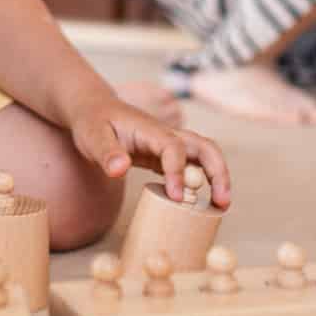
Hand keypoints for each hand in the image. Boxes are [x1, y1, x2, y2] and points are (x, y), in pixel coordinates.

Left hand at [66, 91, 231, 209]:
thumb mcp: (92, 137)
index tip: (176, 196)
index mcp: (150, 129)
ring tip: (221, 205)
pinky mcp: (165, 156)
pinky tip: (201, 203)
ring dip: (217, 177)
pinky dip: (202, 182)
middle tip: (223, 202)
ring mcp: (168, 144)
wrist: (92, 109)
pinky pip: (191, 166)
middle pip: (204, 147)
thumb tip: (121, 169)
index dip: (178, 172)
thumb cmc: (92, 122)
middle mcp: (165, 135)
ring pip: (203, 155)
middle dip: (218, 172)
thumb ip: (107, 153)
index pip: (173, 148)